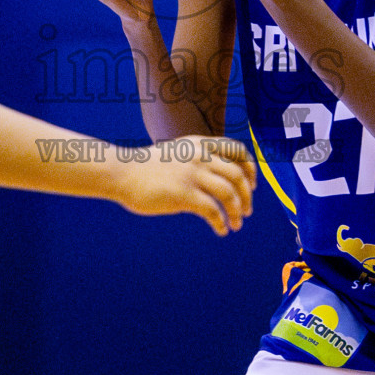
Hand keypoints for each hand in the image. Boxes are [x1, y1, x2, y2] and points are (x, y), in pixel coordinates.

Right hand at [114, 138, 256, 235]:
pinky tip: (220, 230)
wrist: (122, 172)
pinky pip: (213, 211)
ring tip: (237, 224)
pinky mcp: (184, 194)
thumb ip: (197, 158)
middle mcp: (200, 156)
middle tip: (247, 211)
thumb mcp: (177, 153)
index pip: (237, 151)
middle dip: (247, 196)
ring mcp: (192, 175)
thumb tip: (218, 177)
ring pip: (230, 194)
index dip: (250, 168)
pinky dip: (221, 222)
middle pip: (238, 176)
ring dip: (238, 212)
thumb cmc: (148, 167)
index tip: (252, 185)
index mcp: (200, 144)